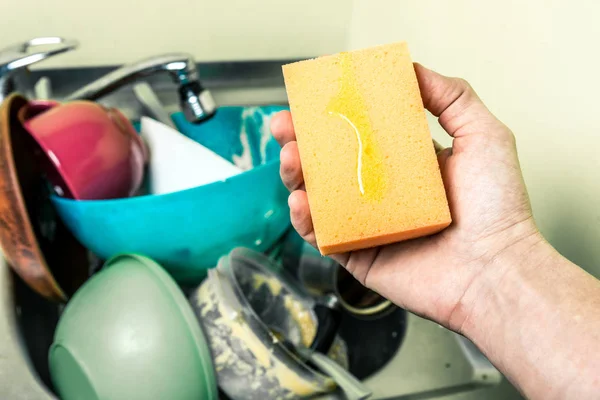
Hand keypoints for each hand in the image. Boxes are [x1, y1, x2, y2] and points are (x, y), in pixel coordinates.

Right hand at [271, 63, 541, 331]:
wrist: (495, 270)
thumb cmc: (496, 207)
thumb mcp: (483, 136)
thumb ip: (452, 97)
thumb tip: (413, 68)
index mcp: (405, 165)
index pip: (359, 134)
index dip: (333, 115)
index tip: (312, 97)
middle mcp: (382, 192)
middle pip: (329, 162)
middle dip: (301, 141)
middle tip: (284, 125)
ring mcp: (367, 224)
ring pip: (318, 195)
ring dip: (295, 174)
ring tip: (289, 157)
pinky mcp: (357, 254)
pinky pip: (321, 234)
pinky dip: (304, 218)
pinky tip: (301, 200)